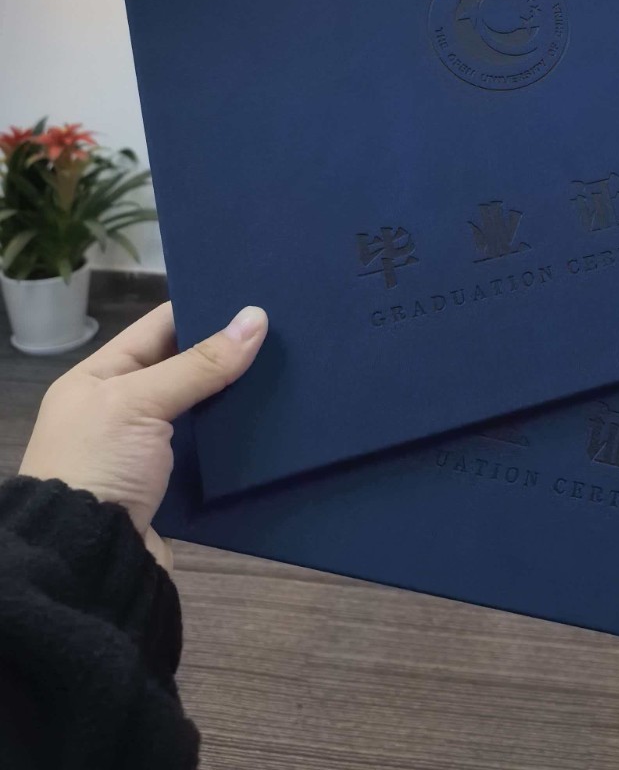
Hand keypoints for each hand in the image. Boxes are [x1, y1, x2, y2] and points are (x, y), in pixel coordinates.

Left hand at [19, 301, 266, 570]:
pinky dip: (236, 440)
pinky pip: (210, 451)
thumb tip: (257, 318)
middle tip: (284, 334)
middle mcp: (121, 410)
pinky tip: (274, 423)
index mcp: (98, 378)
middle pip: (185, 367)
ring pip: (202, 410)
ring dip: (237, 398)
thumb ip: (199, 364)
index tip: (255, 298)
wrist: (83, 567)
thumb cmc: (99, 466)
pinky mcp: (171, 487)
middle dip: (228, 354)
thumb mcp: (140, 403)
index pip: (159, 326)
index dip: (204, 309)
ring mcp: (146, 450)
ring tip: (290, 373)